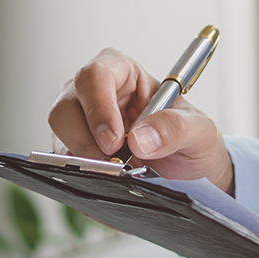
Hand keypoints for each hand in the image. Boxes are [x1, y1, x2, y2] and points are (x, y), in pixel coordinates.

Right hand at [47, 48, 233, 191]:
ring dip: (82, 159)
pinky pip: (62, 163)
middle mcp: (94, 95)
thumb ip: (176, 128)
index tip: (115, 140)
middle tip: (112, 162)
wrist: (189, 175)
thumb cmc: (191, 141)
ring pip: (59, 135)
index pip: (96, 75)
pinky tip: (107, 183)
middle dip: (84, 138)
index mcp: (123, 74)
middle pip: (65, 106)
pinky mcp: (75, 153)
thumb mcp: (199, 131)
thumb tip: (139, 138)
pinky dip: (81, 175)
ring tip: (115, 173)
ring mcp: (80, 124)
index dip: (99, 106)